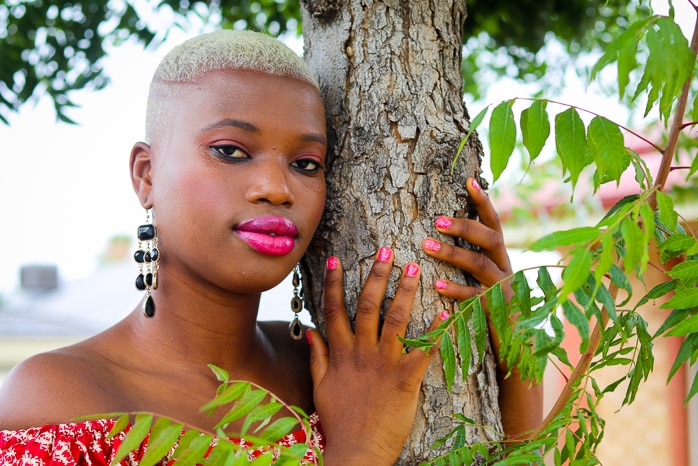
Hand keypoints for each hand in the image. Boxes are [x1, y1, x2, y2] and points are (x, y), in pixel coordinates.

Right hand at [307, 249, 443, 464]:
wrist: (357, 451)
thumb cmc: (339, 420)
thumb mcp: (321, 386)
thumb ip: (318, 356)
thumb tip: (311, 331)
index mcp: (341, 352)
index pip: (334, 309)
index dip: (334, 282)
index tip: (336, 258)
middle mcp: (362, 352)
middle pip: (368, 305)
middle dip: (377, 275)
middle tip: (386, 250)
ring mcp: (385, 363)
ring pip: (396, 320)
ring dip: (406, 291)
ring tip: (415, 268)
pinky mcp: (407, 378)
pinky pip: (424, 350)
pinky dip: (435, 331)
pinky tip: (446, 313)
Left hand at [422, 177, 512, 303]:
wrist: (517, 342)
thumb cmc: (492, 304)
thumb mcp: (485, 276)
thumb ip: (473, 255)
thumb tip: (446, 227)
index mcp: (501, 256)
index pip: (494, 223)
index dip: (483, 201)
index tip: (469, 180)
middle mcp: (505, 267)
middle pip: (491, 239)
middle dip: (465, 226)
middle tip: (437, 220)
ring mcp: (501, 288)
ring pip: (480, 264)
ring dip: (453, 253)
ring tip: (426, 245)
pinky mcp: (495, 310)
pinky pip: (474, 297)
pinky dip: (455, 289)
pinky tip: (436, 284)